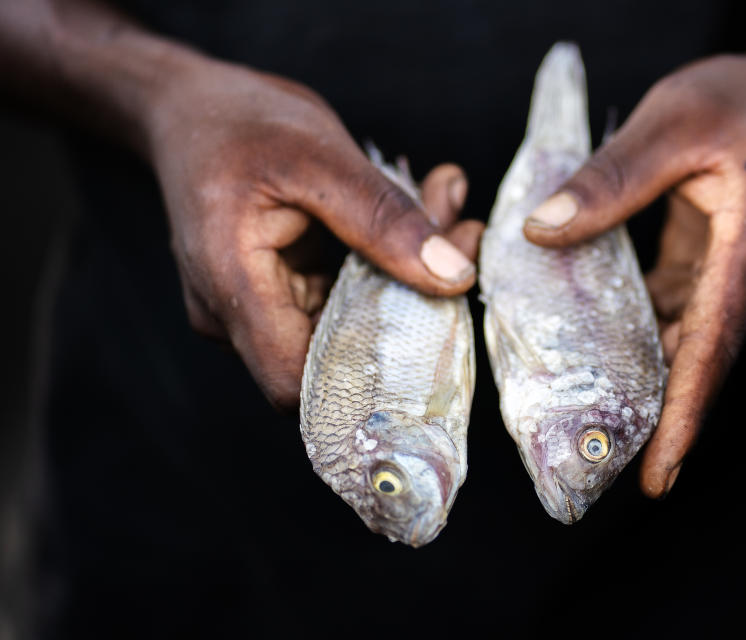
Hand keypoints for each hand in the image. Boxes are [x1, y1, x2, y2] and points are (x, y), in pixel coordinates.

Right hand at [146, 57, 482, 408]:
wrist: (192, 106)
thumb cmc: (241, 122)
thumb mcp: (317, 156)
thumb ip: (383, 219)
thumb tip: (454, 277)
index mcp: (230, 285)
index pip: (295, 381)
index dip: (364, 379)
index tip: (434, 319)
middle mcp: (237, 314)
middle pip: (338, 350)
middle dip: (413, 302)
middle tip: (463, 232)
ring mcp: (260, 307)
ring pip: (352, 322)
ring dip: (408, 274)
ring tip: (444, 208)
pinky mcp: (284, 291)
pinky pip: (346, 295)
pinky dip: (387, 260)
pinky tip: (421, 210)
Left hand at [523, 53, 745, 496]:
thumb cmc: (739, 100)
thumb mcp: (671, 123)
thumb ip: (610, 178)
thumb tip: (543, 230)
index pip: (716, 343)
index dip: (685, 412)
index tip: (660, 472)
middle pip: (704, 361)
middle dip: (660, 417)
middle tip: (601, 462)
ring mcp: (739, 282)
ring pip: (691, 347)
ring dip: (646, 382)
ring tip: (592, 419)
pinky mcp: (718, 276)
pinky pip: (681, 321)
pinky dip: (644, 340)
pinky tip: (600, 353)